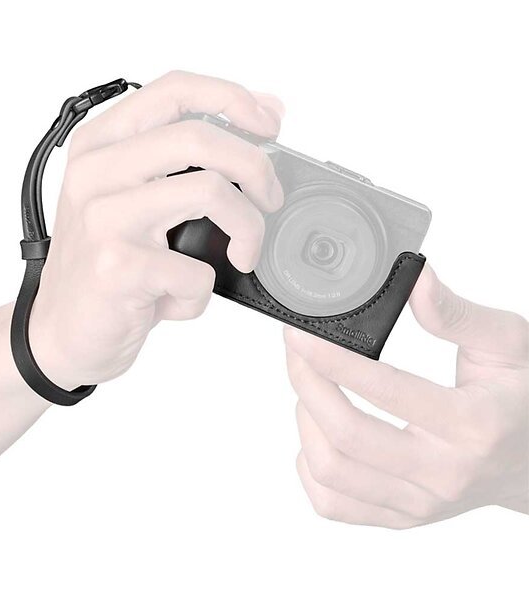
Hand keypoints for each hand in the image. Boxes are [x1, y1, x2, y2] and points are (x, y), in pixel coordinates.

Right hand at [28, 71, 284, 389]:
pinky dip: (202, 293)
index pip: (174, 89)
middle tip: (271, 199)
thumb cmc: (106, 265)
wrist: (62, 332)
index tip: (269, 126)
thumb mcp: (137, 200)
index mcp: (101, 145)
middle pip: (200, 137)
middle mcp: (96, 172)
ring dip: (248, 229)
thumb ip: (187, 161)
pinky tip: (179, 300)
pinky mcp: (117, 268)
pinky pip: (196, 272)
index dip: (233, 98)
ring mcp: (104, 219)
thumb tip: (264, 117)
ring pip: (209, 191)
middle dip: (257, 167)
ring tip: (243, 255)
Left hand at [284, 264, 528, 527]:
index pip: (386, 391)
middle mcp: (444, 474)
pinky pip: (333, 504)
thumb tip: (414, 280)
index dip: (332, 359)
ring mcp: (420, 504)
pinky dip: (310, 467)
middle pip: (346, 436)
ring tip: (310, 388)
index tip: (300, 335)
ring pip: (331, 472)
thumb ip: (457, 314)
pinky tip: (319, 435)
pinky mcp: (401, 517)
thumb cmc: (525, 398)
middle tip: (296, 351)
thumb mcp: (508, 344)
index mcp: (473, 425)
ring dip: (306, 422)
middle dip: (307, 385)